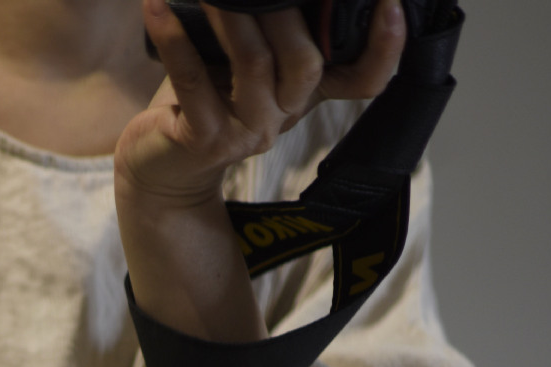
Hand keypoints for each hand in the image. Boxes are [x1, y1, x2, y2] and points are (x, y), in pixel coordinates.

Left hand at [114, 0, 404, 342]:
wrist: (163, 167)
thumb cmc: (207, 99)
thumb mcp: (251, 61)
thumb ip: (276, 29)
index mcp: (305, 93)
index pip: (364, 79)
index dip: (385, 47)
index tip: (392, 3)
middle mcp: (284, 115)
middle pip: (306, 61)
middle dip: (285, 11)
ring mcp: (247, 132)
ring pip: (254, 65)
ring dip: (231, 16)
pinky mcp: (204, 141)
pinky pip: (193, 83)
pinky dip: (174, 41)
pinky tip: (158, 7)